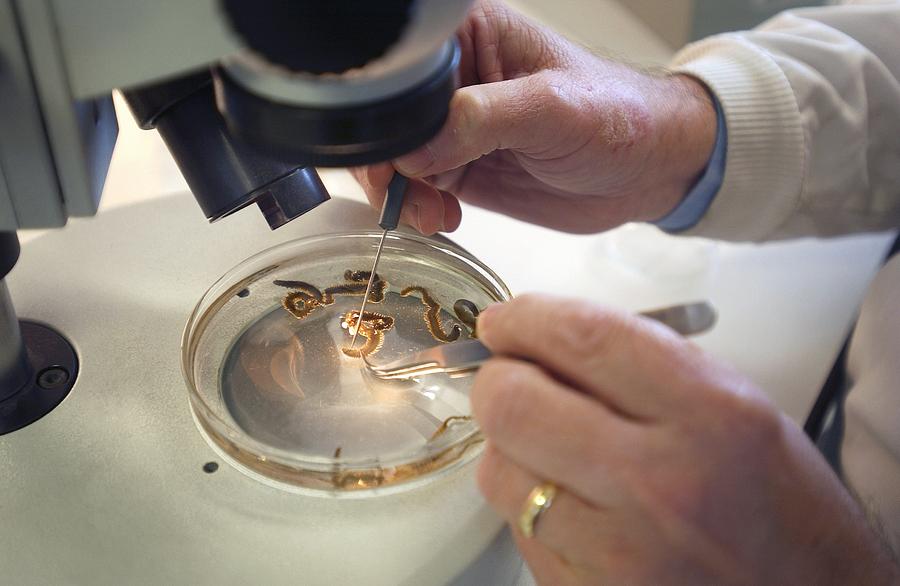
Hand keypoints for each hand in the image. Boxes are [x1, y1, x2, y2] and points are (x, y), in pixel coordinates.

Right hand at [352, 0, 715, 234]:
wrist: (651, 168)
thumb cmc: (618, 117)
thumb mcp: (551, 110)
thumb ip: (482, 119)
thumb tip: (416, 148)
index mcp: (469, 37)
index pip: (401, 76)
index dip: (388, 120)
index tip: (399, 161)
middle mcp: (454, 81)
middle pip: (386, 122)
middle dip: (388, 166)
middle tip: (412, 198)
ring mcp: (454, 127)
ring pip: (394, 161)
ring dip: (402, 194)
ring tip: (434, 214)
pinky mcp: (461, 167)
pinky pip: (416, 189)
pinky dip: (418, 208)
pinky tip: (445, 217)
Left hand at [471, 294, 899, 584]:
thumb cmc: (779, 501)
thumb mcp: (737, 406)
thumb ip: (641, 364)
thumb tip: (542, 338)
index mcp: (709, 416)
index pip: (582, 339)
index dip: (525, 319)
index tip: (503, 321)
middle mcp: (658, 484)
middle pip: (513, 404)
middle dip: (498, 381)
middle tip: (511, 380)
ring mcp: (619, 554)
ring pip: (499, 472)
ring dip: (513, 450)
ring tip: (555, 454)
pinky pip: (520, 533)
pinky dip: (533, 507)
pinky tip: (577, 508)